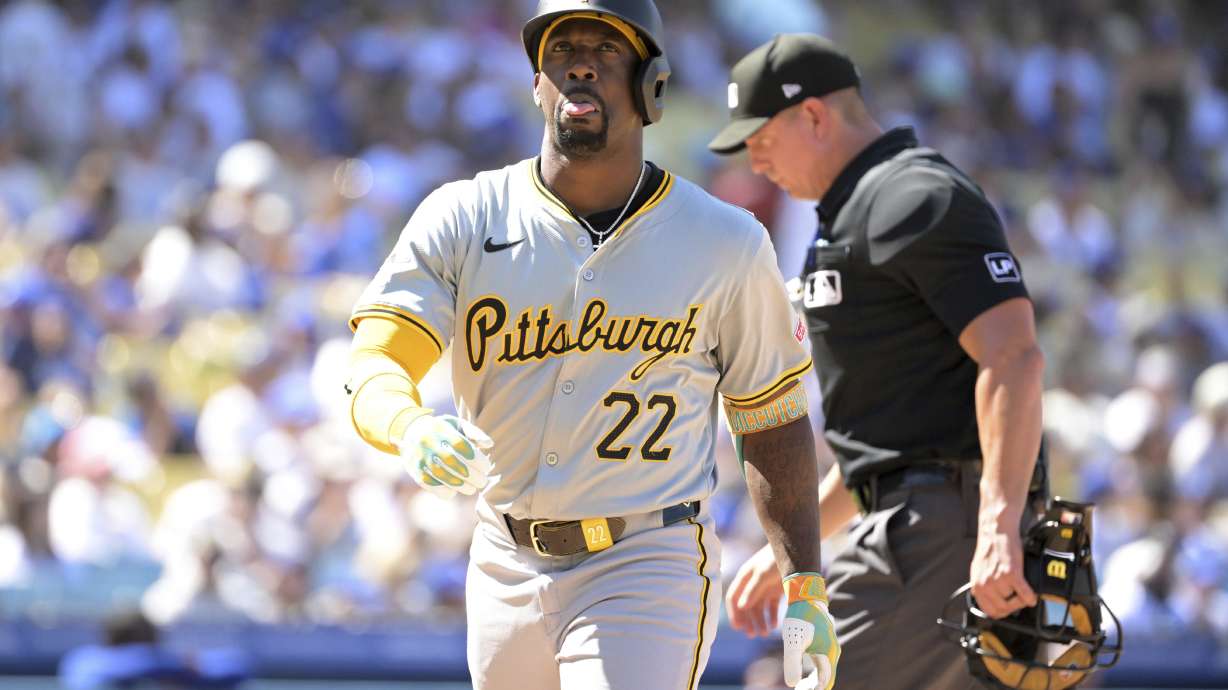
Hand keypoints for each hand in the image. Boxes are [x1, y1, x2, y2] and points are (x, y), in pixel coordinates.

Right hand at [398, 414, 492, 498]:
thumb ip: (475, 433)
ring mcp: (421, 459)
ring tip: (472, 488)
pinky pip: (434, 488)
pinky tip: (455, 489)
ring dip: (463, 487)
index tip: (486, 467)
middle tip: (482, 481)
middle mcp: (429, 444)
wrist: (410, 432)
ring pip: (445, 478)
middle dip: (474, 477)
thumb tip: (489, 444)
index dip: (477, 460)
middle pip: (455, 464)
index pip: (463, 447)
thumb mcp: (457, 424)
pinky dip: (448, 491)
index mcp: (441, 430)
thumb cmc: (442, 429)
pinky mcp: (416, 473)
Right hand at [726, 542, 783, 636]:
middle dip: (748, 621)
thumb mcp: (763, 574)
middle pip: (746, 607)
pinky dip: (772, 616)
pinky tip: (775, 625)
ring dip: (760, 621)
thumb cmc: (776, 559)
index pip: (732, 598)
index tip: (738, 627)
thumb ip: (752, 590)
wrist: (796, 550)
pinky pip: (771, 607)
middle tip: (752, 635)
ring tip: (765, 633)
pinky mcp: (776, 591)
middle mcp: (752, 584)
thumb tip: (741, 607)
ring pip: (759, 609)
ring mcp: (764, 588)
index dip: (734, 613)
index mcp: (744, 578)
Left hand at [781, 573, 838, 688]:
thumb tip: (792, 685)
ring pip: (825, 670)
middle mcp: (832, 652)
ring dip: (814, 680)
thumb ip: (792, 663)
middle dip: (814, 687)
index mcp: (828, 654)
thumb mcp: (792, 641)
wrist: (806, 597)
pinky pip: (822, 662)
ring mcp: (830, 647)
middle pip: (826, 677)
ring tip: (801, 686)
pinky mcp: (825, 642)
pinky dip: (815, 672)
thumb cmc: (799, 618)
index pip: (824, 681)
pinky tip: (803, 673)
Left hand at [970, 522, 1035, 618]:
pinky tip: (1032, 594)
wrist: (996, 532)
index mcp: (977, 586)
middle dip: (1014, 606)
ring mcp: (998, 581)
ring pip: (1015, 603)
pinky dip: (1031, 597)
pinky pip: (1025, 595)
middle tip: (1019, 599)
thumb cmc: (990, 548)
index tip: (1009, 608)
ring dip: (1021, 598)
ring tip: (1021, 588)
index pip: (990, 611)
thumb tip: (993, 599)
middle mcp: (985, 586)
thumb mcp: (980, 571)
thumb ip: (984, 586)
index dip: (1002, 611)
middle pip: (1003, 610)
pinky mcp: (1012, 574)